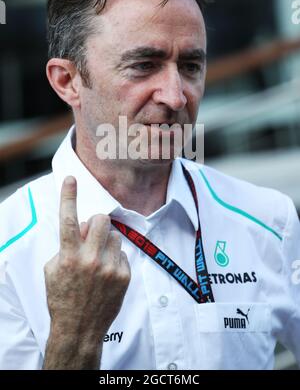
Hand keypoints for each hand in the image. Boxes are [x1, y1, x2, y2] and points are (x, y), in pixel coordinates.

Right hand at [43, 176, 130, 368]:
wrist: (80, 328)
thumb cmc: (62, 297)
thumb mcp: (53, 270)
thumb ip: (66, 245)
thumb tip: (83, 227)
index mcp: (69, 256)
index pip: (68, 219)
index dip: (68, 196)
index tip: (71, 179)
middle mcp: (90, 259)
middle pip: (101, 220)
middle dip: (97, 222)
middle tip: (93, 233)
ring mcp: (109, 267)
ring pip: (114, 235)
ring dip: (107, 241)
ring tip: (100, 258)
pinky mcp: (123, 275)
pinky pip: (122, 253)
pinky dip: (115, 258)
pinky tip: (107, 273)